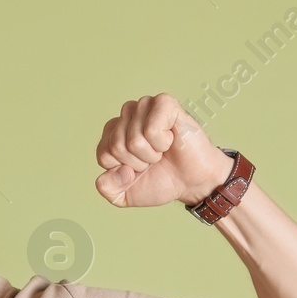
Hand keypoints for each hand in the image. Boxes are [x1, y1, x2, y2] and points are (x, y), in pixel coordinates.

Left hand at [95, 93, 232, 208]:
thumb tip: (113, 171)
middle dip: (137, 162)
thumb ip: (106, 188)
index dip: (122, 170)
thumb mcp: (124, 194)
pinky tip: (171, 139)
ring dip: (150, 154)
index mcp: (113, 131)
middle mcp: (128, 115)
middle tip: (154, 159)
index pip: (103, 154)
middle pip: (116, 146)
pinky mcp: (164, 103)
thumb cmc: (161, 180)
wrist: (192, 182)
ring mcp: (146, 105)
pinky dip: (161, 143)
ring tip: (162, 150)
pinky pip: (150, 130)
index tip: (139, 167)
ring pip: (133, 140)